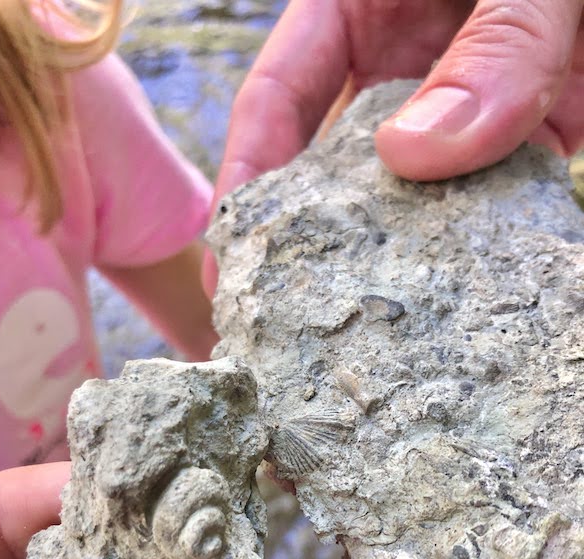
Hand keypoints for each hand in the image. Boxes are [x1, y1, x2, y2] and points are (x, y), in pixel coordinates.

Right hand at [204, 0, 583, 294]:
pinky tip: (457, 302)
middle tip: (278, 314)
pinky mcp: (524, 144)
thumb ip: (491, 46)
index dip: (247, 170)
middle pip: (331, 165)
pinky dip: (475, 250)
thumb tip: (410, 152)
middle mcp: (402, 70)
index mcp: (363, 8)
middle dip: (305, 238)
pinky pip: (487, 206)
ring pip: (409, 198)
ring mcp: (463, 112)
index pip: (279, 96)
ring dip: (391, 258)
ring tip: (362, 329)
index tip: (231, 246)